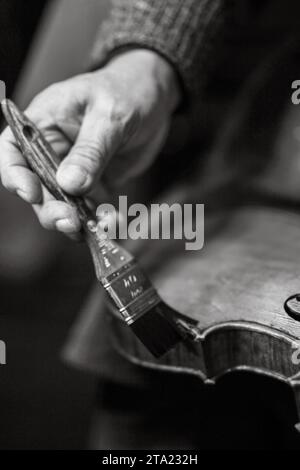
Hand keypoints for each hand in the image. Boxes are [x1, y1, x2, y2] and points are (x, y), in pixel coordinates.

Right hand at [0, 50, 179, 235]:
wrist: (155, 99)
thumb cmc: (127, 91)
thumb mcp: (109, 115)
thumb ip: (90, 150)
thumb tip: (69, 183)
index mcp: (43, 123)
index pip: (12, 151)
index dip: (14, 176)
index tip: (32, 194)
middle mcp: (52, 151)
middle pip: (36, 188)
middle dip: (49, 209)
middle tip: (70, 221)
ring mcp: (73, 172)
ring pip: (61, 205)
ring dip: (73, 221)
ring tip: (93, 228)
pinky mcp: (94, 186)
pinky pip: (90, 210)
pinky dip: (99, 221)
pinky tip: (112, 223)